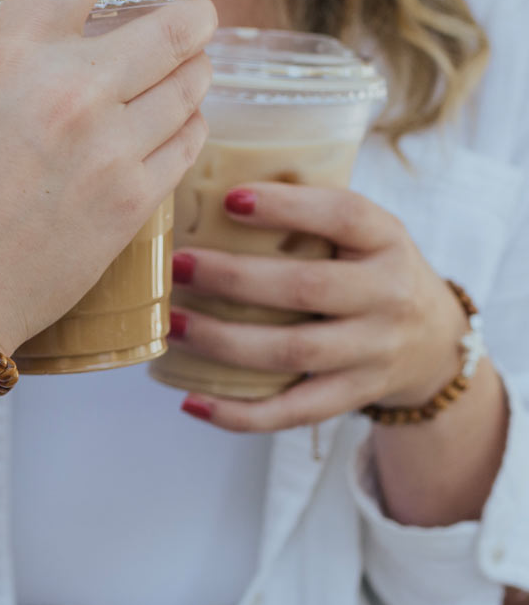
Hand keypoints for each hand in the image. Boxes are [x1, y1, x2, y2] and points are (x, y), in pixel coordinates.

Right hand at [0, 0, 216, 352]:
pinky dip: (191, 126)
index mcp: (11, 50)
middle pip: (173, 26)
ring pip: (191, 86)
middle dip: (190, 16)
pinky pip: (189, 144)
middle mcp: (72, 88)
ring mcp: (111, 148)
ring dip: (195, 72)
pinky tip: (181, 125)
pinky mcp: (133, 202)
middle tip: (193, 17)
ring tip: (191, 71)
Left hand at [169, 182, 469, 431]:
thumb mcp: (363, 234)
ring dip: (222, 341)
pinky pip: (292, 411)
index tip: (229, 199)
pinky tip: (191, 402)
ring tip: (171, 325)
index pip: (343, 215)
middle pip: (306, 288)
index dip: (288, 206)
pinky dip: (239, 413)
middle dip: (233, 279)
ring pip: (292, 352)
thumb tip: (205, 192)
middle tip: (177, 266)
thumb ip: (308, 216)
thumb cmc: (368, 271)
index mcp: (387, 240)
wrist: (433, 343)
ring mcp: (373, 352)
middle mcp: (387, 296)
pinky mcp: (353, 395)